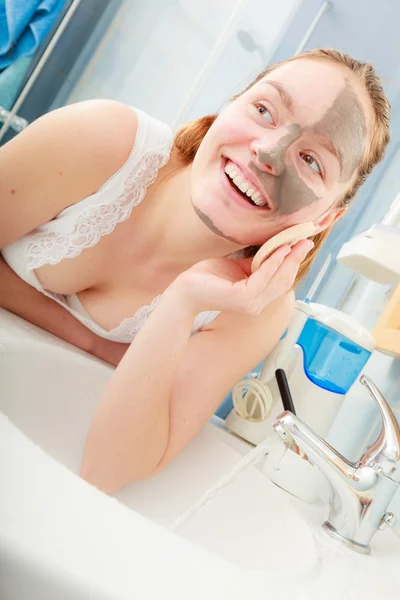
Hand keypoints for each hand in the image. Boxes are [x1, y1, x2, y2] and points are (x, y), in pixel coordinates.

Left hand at [172, 240, 312, 315]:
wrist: (186, 289)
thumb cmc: (209, 278)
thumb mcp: (239, 268)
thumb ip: (258, 263)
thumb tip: (276, 248)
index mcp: (258, 297)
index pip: (283, 280)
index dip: (295, 262)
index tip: (304, 243)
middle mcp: (257, 304)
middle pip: (285, 280)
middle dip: (296, 258)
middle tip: (306, 239)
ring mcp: (251, 304)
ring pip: (277, 279)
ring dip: (288, 259)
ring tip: (294, 241)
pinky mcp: (242, 298)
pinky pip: (262, 278)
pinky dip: (272, 262)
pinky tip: (278, 249)